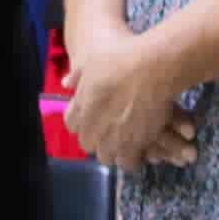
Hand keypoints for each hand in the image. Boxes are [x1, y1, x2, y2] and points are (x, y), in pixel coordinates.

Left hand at [66, 23, 197, 171]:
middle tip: (110, 130)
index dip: (82, 120)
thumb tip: (66, 83)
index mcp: (81, 106)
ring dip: (114, 151)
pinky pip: (128, 162)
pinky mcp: (135, 146)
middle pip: (88, 144)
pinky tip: (141, 147)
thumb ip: (79, 74)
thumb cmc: (122, 57)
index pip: (72, 124)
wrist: (152, 68)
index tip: (92, 116)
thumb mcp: (94, 59)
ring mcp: (113, 139)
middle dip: (97, 139)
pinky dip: (133, 157)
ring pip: (107, 157)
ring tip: (126, 143)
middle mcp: (93, 126)